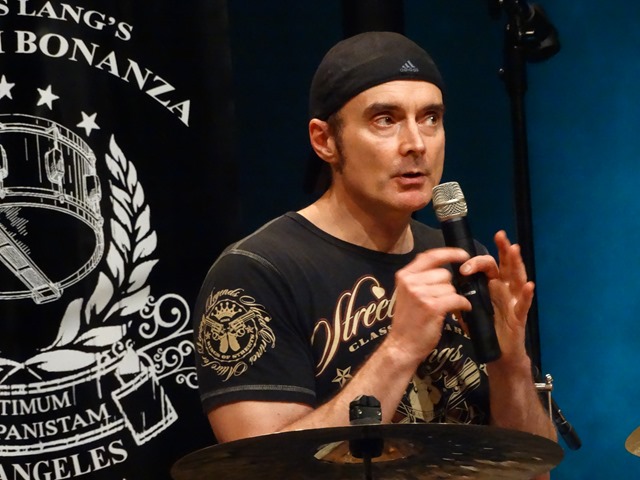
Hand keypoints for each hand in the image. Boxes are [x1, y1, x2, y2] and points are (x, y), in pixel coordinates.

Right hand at [389, 247, 471, 362]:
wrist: (402, 345)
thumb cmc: (408, 321)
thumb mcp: (408, 294)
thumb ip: (420, 279)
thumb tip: (442, 268)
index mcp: (404, 275)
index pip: (430, 256)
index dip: (449, 253)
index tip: (463, 255)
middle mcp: (410, 281)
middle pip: (444, 274)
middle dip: (447, 286)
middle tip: (440, 300)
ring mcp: (420, 293)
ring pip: (451, 287)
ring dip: (452, 298)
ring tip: (443, 309)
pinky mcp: (432, 306)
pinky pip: (456, 298)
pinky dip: (462, 305)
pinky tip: (460, 311)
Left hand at [460, 230, 533, 365]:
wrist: (497, 352)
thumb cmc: (484, 328)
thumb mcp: (469, 308)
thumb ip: (461, 295)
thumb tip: (446, 284)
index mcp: (491, 285)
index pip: (486, 266)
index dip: (476, 261)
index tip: (463, 262)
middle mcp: (504, 289)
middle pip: (504, 265)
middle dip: (503, 250)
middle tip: (500, 235)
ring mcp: (513, 301)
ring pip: (517, 278)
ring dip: (516, 263)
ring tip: (515, 249)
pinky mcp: (519, 316)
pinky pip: (523, 304)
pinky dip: (526, 294)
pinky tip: (528, 285)